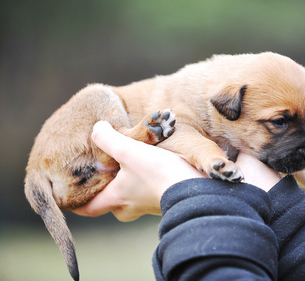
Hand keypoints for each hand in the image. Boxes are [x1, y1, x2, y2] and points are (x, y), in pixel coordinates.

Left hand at [73, 121, 281, 220]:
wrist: (200, 189)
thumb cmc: (160, 173)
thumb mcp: (129, 150)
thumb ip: (108, 138)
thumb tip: (97, 128)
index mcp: (118, 198)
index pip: (89, 207)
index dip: (78, 201)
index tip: (73, 193)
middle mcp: (134, 207)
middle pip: (114, 203)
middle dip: (113, 189)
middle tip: (113, 171)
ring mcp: (154, 205)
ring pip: (137, 197)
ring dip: (136, 181)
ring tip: (140, 160)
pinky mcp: (172, 198)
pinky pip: (157, 190)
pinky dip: (157, 179)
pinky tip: (164, 162)